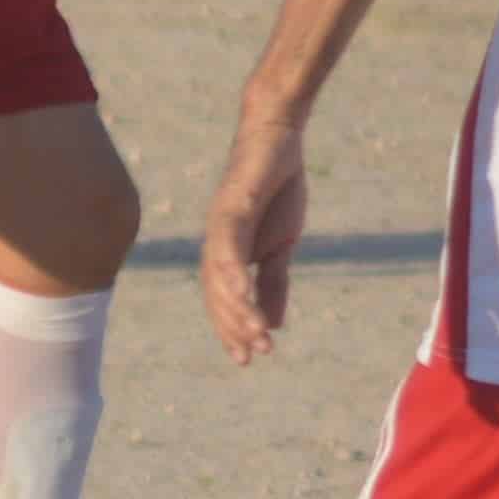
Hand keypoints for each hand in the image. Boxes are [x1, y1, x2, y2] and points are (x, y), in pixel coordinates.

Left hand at [202, 112, 311, 363]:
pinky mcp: (231, 207)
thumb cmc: (277, 189)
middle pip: (217, 296)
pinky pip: (228, 245)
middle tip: (256, 353)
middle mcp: (215, 244)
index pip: (224, 301)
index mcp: (227, 254)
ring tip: (257, 333)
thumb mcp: (282, 244)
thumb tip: (274, 322)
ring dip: (237, 308)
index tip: (248, 358)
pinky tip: (244, 294)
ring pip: (220, 277)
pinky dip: (233, 272)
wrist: (278, 140)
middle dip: (235, 327)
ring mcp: (219, 226)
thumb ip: (274, 281)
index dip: (233, 330)